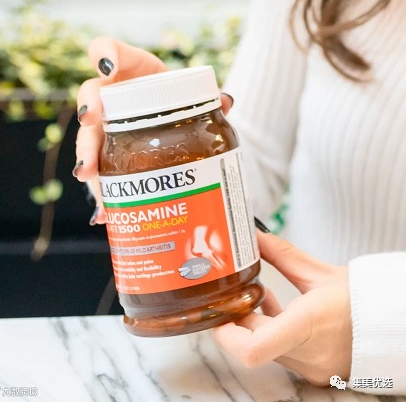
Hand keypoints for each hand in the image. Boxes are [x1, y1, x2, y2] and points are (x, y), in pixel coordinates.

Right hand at [73, 37, 233, 223]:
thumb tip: (226, 102)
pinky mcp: (109, 150)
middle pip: (91, 95)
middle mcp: (113, 94)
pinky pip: (99, 167)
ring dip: (87, 155)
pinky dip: (102, 190)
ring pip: (88, 135)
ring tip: (88, 176)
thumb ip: (208, 97)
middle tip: (89, 121)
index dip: (105, 54)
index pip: (109, 50)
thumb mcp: (193, 93)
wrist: (173, 114)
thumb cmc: (178, 97)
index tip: (107, 66)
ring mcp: (107, 123)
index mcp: (132, 70)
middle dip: (88, 107)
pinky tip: (104, 212)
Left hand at [213, 231, 351, 386]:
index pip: (253, 349)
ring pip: (266, 349)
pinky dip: (270, 331)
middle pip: (253, 343)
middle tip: (232, 295)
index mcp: (307, 325)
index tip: (218, 314)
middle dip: (237, 319)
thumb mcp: (317, 272)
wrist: (391, 324)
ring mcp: (311, 366)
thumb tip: (253, 237)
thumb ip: (280, 254)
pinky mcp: (314, 369)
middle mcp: (307, 353)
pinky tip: (272, 306)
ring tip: (254, 296)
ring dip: (253, 324)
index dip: (226, 334)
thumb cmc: (361, 299)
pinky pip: (279, 353)